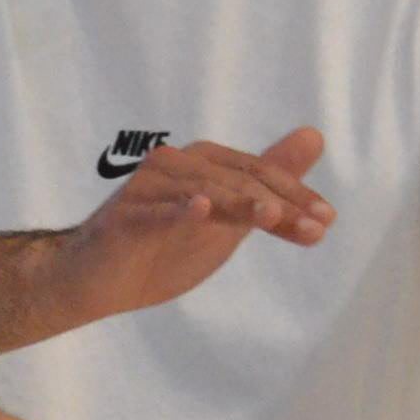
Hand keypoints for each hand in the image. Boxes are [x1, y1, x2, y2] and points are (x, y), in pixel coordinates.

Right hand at [58, 126, 332, 320]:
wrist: (94, 281)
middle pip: (236, 179)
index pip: (257, 174)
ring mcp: (146, 190)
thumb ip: (268, 184)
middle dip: (278, 203)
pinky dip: (177, 210)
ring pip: (202, 191)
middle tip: (314, 228)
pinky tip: (200, 210)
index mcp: (202, 164)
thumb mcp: (226, 218)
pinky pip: (153, 212)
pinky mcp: (123, 218)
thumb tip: (315, 138)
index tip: (325, 220)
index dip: (294, 194)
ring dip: (239, 203)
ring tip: (271, 217)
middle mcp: (175, 165)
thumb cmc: (160, 247)